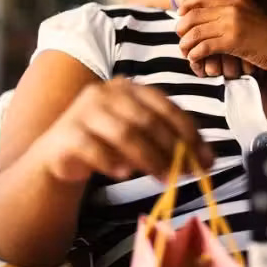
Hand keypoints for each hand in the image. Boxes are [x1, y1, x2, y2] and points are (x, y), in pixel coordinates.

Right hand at [33, 78, 212, 183]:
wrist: (59, 153)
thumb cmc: (107, 142)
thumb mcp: (140, 136)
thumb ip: (169, 140)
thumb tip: (207, 160)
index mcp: (130, 88)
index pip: (166, 107)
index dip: (189, 133)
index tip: (206, 158)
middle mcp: (107, 93)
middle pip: (147, 121)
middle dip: (172, 149)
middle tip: (186, 173)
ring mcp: (84, 111)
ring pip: (124, 134)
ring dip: (149, 159)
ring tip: (163, 179)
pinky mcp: (67, 133)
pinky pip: (94, 149)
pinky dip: (112, 162)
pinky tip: (124, 174)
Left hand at [176, 0, 266, 74]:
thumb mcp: (256, 10)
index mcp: (235, 1)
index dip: (187, 4)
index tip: (180, 14)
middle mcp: (231, 9)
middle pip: (194, 14)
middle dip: (182, 27)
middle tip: (180, 38)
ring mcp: (231, 25)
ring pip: (196, 32)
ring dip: (186, 44)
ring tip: (185, 52)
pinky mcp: (232, 42)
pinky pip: (204, 47)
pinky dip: (195, 55)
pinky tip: (195, 60)